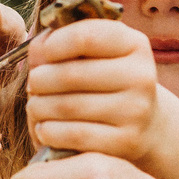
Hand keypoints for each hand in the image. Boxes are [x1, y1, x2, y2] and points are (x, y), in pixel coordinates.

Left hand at [24, 19, 161, 162]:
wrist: (144, 125)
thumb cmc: (107, 82)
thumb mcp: (96, 53)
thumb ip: (64, 41)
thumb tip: (39, 51)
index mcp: (135, 45)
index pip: (84, 37)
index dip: (52, 44)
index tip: (43, 54)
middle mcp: (141, 77)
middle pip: (70, 74)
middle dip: (39, 79)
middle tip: (34, 85)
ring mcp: (135, 111)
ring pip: (67, 106)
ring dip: (39, 107)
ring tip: (36, 106)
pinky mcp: (125, 141)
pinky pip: (72, 135)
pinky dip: (49, 131)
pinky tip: (46, 128)